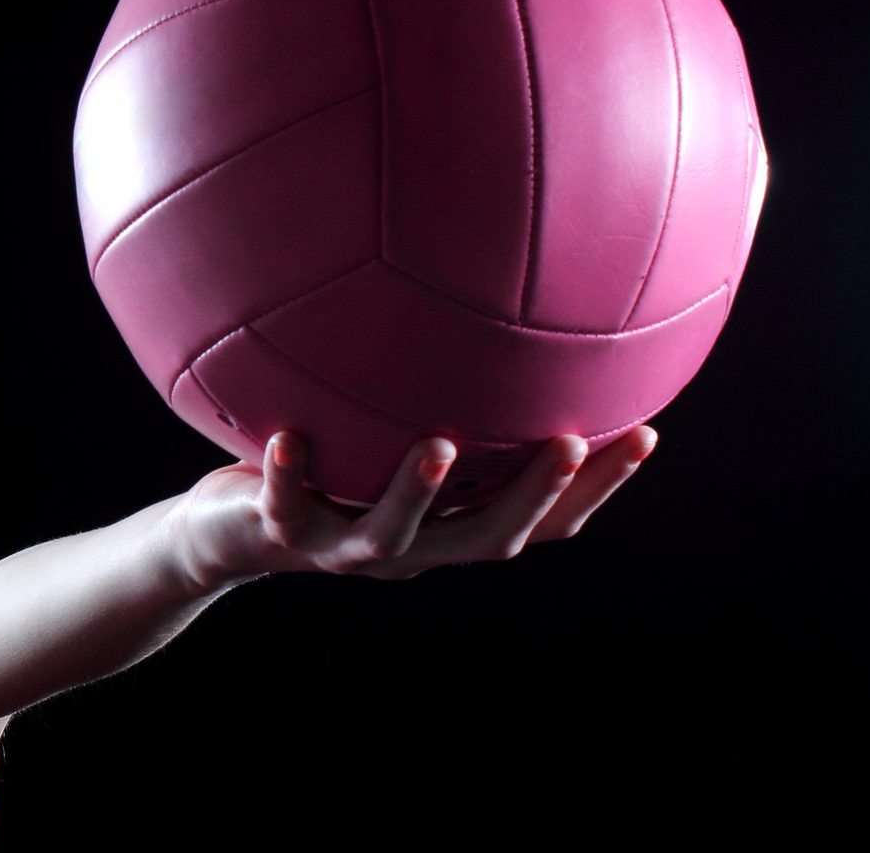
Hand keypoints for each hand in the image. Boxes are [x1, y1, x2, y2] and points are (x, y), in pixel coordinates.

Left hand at [168, 425, 657, 588]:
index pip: (541, 520)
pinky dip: (288, 476)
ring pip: (391, 535)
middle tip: (575, 441)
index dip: (596, 488)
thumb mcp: (385, 441)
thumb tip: (496, 321)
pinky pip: (284, 508)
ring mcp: (344, 549)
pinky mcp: (279, 537)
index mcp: (448, 527)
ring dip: (417, 493)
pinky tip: (288, 437)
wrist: (223, 536)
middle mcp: (410, 548)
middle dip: (535, 495)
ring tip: (440, 446)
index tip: (647, 433)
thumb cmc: (322, 472)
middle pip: (488, 538)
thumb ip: (443, 407)